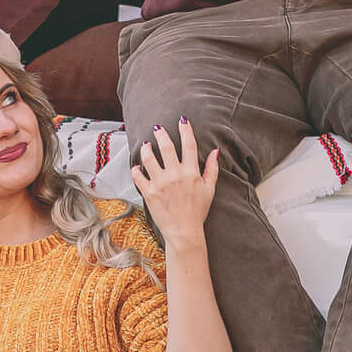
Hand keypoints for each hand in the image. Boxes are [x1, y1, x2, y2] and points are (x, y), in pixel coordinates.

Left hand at [132, 120, 218, 240]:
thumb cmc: (198, 211)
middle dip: (161, 134)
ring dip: (146, 149)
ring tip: (146, 145)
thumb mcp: (210, 189)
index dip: (185, 130)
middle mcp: (175, 175)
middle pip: (167, 147)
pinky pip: (138, 176)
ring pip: (149, 158)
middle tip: (157, 127)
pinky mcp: (149, 193)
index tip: (182, 120)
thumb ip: (212, 169)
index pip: (189, 145)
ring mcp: (161, 183)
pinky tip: (137, 167)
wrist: (184, 232)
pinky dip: (136, 169)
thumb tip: (216, 151)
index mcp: (191, 172)